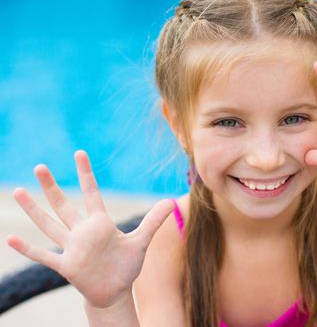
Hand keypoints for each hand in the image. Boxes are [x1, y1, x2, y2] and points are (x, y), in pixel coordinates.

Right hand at [6, 151, 172, 308]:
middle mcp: (82, 232)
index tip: (79, 153)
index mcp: (100, 223)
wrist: (115, 291)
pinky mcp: (66, 266)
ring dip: (34, 210)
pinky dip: (29, 249)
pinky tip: (10, 239)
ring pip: (49, 225)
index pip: (92, 193)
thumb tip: (171, 201)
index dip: (86, 173)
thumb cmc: (126, 265)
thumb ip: (153, 221)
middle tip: (39, 166)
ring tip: (18, 191)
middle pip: (63, 205)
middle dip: (51, 187)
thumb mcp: (141, 241)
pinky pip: (44, 256)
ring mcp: (72, 248)